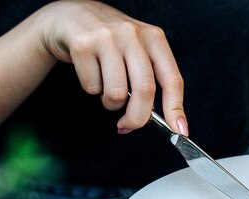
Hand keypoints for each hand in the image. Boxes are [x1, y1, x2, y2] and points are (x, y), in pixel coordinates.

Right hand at [37, 0, 187, 134]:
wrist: (69, 17)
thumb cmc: (108, 40)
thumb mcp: (136, 51)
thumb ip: (148, 79)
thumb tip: (156, 116)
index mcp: (153, 38)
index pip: (172, 79)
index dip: (176, 109)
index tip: (179, 130)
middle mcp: (133, 34)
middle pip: (145, 90)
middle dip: (136, 118)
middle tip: (127, 125)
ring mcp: (107, 38)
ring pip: (116, 94)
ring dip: (110, 102)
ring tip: (105, 87)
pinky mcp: (83, 45)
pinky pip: (92, 87)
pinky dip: (91, 89)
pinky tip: (90, 72)